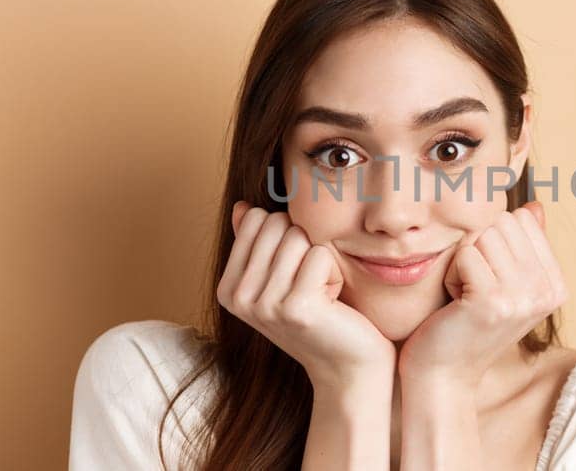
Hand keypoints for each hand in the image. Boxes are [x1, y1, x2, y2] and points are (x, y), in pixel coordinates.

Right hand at [218, 202, 395, 386]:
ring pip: (299, 237)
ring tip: (321, 294)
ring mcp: (265, 305)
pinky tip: (332, 302)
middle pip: (277, 224)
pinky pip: (319, 255)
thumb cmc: (319, 317)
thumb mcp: (279, 280)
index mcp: (228, 288)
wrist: (347, 367)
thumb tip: (242, 207)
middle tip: (310, 284)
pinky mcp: (296, 308)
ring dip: (321, 261)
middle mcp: (239, 298)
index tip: (292, 273)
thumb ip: (257, 244)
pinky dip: (334, 273)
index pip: (255, 218)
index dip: (285, 235)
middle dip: (303, 245)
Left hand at [397, 201, 567, 385]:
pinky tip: (456, 303)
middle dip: (477, 249)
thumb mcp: (504, 282)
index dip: (494, 243)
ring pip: (483, 235)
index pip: (522, 220)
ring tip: (465, 295)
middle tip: (474, 288)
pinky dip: (451, 274)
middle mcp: (547, 292)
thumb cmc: (467, 324)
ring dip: (463, 262)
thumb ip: (523, 244)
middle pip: (502, 223)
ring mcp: (523, 297)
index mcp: (556, 285)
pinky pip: (465, 253)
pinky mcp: (493, 301)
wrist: (444, 374)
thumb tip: (535, 206)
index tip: (489, 281)